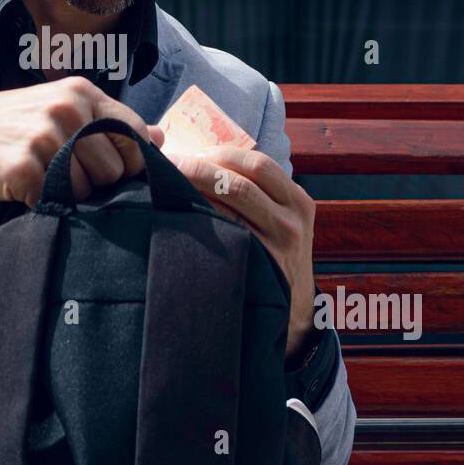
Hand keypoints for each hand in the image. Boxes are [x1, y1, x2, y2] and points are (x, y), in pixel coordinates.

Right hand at [0, 76, 165, 208]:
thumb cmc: (10, 125)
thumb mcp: (59, 109)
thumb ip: (109, 122)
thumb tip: (161, 136)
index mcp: (80, 92)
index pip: (135, 133)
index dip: (132, 161)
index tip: (116, 171)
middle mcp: (66, 109)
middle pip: (116, 167)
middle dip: (98, 182)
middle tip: (64, 175)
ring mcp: (45, 137)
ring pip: (90, 188)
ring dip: (71, 196)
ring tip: (44, 179)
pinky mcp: (25, 168)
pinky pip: (59, 202)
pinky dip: (45, 203)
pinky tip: (25, 187)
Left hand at [162, 145, 317, 359]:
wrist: (293, 311)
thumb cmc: (276, 255)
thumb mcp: (282, 221)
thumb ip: (259, 193)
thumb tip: (203, 159)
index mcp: (298, 201)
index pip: (258, 164)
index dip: (221, 154)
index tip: (192, 153)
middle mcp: (291, 222)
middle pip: (239, 183)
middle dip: (199, 169)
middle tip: (168, 165)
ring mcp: (275, 249)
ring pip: (228, 210)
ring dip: (192, 193)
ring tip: (165, 186)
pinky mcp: (257, 271)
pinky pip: (222, 239)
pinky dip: (197, 222)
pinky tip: (176, 217)